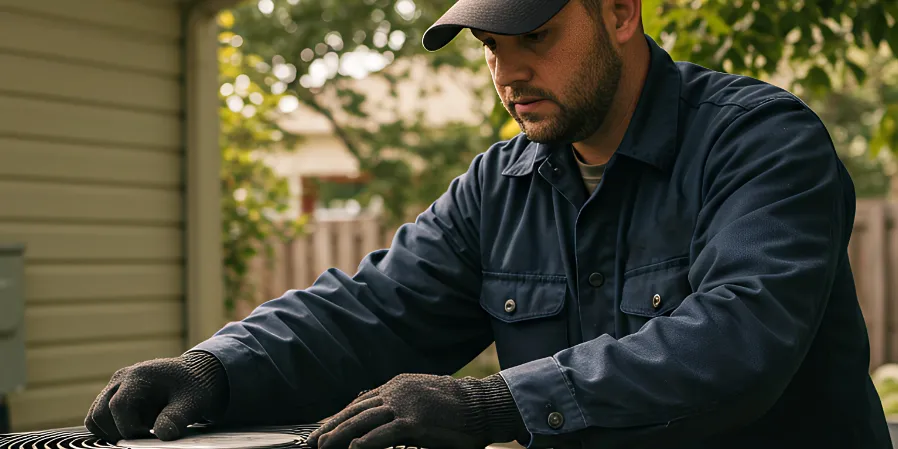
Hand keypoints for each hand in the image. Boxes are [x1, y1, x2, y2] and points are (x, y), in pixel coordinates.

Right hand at [84, 351, 228, 441]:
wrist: (195, 377)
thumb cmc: (194, 387)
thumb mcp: (193, 402)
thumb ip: (177, 417)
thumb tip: (163, 434)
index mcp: (139, 376)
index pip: (118, 406)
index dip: (129, 428)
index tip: (149, 435)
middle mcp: (122, 378)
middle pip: (99, 413)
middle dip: (118, 432)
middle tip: (144, 436)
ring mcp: (115, 386)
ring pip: (95, 417)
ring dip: (113, 431)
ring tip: (142, 432)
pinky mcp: (115, 396)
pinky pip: (101, 417)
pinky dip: (113, 428)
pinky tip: (137, 428)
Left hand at [307, 373, 526, 448]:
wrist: (484, 405)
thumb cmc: (458, 408)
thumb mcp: (423, 398)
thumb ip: (399, 404)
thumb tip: (373, 411)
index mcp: (398, 385)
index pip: (360, 402)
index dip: (340, 416)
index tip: (324, 428)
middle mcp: (397, 391)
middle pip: (356, 410)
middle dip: (332, 426)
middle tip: (313, 440)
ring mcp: (406, 405)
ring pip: (363, 421)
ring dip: (340, 435)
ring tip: (323, 446)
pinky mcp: (415, 423)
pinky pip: (383, 434)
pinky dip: (365, 442)